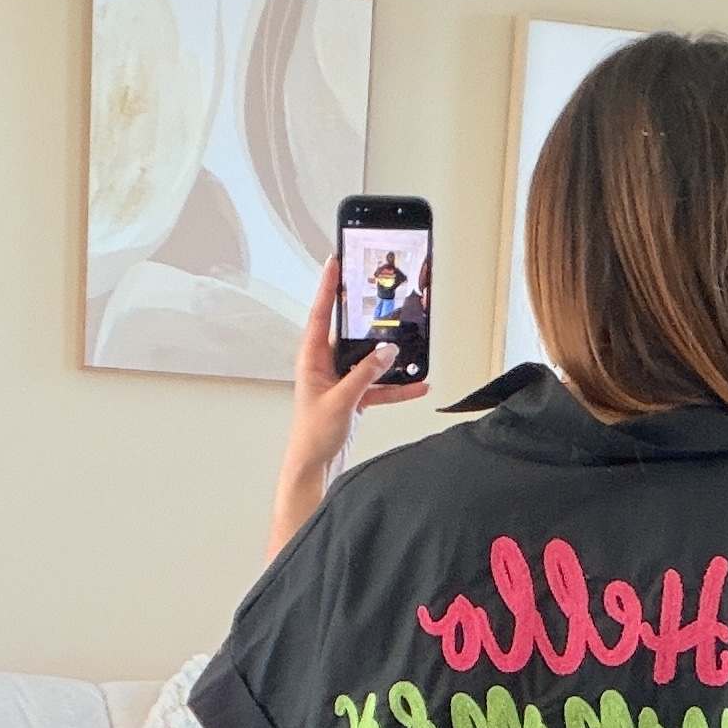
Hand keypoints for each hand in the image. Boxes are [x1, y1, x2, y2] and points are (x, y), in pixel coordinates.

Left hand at [267, 256, 429, 560]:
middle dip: (371, 320)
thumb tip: (385, 351)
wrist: (315, 467)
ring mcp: (341, 380)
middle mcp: (325, 365)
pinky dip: (397, 387)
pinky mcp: (354, 397)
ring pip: (370, 360)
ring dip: (391, 360)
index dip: (329, 285)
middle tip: (385, 298)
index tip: (337, 260)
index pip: (321, 312)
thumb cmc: (312, 436)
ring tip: (410, 350)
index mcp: (311, 357)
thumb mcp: (341, 400)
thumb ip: (364, 374)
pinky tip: (416, 385)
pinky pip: (380, 385)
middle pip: (351, 333)